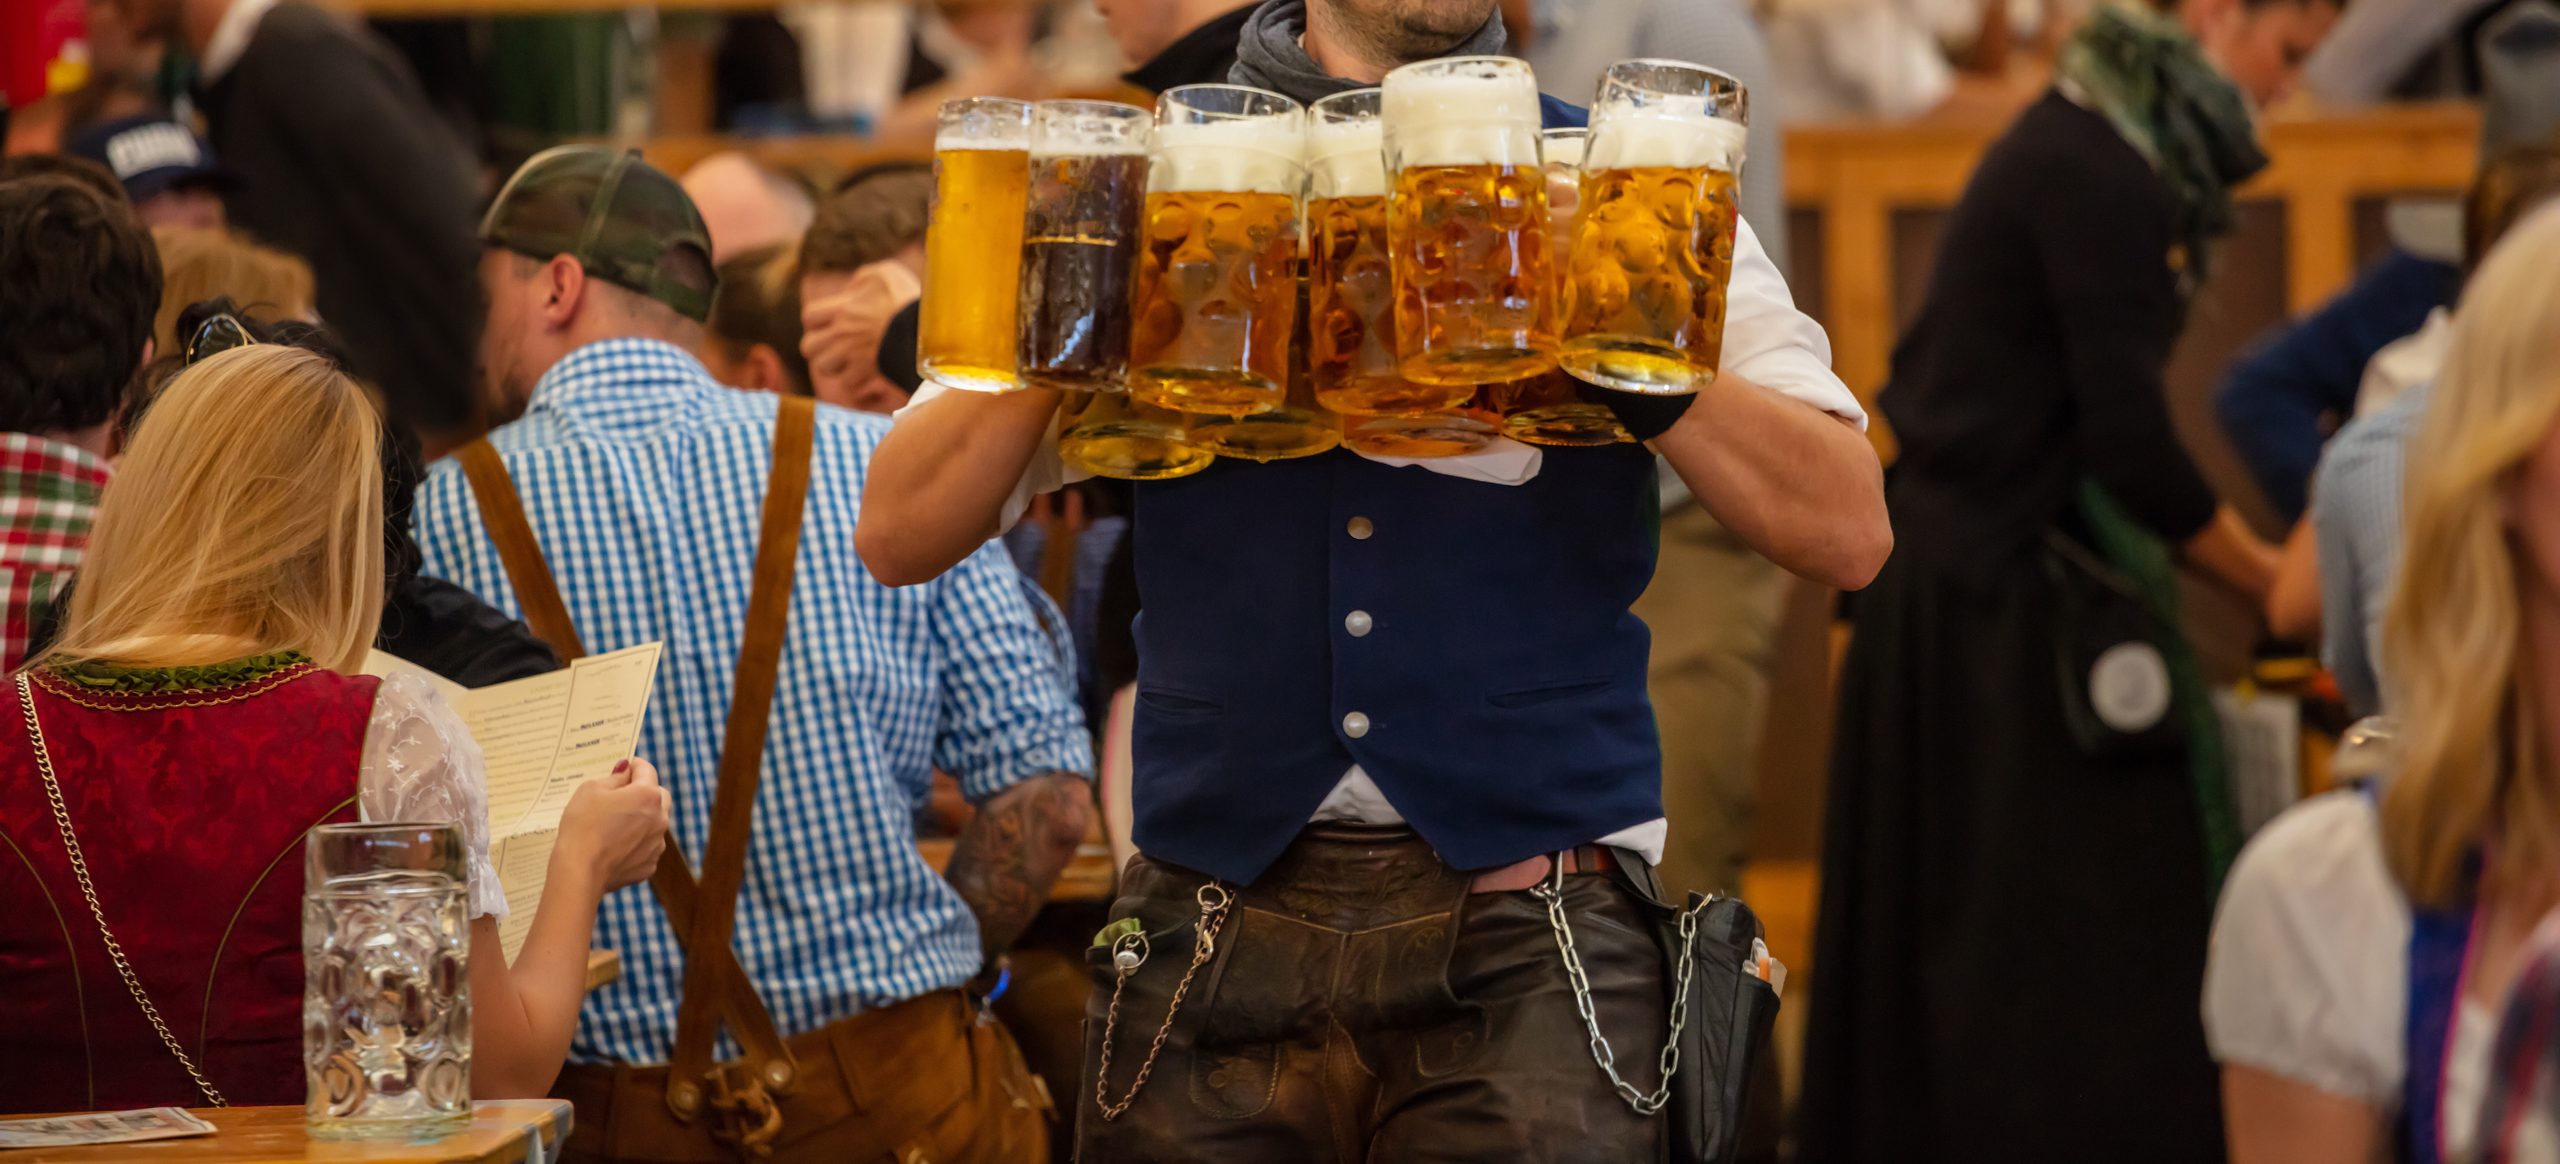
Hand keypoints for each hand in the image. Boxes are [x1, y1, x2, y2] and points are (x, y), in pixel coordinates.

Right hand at [556, 758, 670, 892]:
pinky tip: (614, 846)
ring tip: (614, 823)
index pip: (647, 770)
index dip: (633, 766)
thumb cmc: (582, 826)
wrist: (579, 871)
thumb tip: (625, 772)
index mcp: (648, 795)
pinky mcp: (648, 865)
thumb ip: (614, 778)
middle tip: (621, 794)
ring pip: (654, 824)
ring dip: (641, 819)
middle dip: (643, 791)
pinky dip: (635, 843)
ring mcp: (656, 844)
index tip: (623, 768)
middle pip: (658, 796)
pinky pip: (646, 847)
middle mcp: (660, 819)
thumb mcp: (590, 790)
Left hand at [801, 260, 923, 414]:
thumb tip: (851, 289)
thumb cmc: (906, 299)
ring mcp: (853, 356)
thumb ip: (863, 277)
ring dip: (835, 365)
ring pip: (824, 367)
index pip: (809, 316)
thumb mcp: (886, 274)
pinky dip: (856, 379)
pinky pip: (849, 383)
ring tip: (849, 359)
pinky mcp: (867, 373)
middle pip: (808, 347)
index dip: (816, 320)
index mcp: (843, 308)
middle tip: (834, 343)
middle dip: (818, 347)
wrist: (926, 331)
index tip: (831, 320)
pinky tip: (866, 371)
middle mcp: (842, 334)